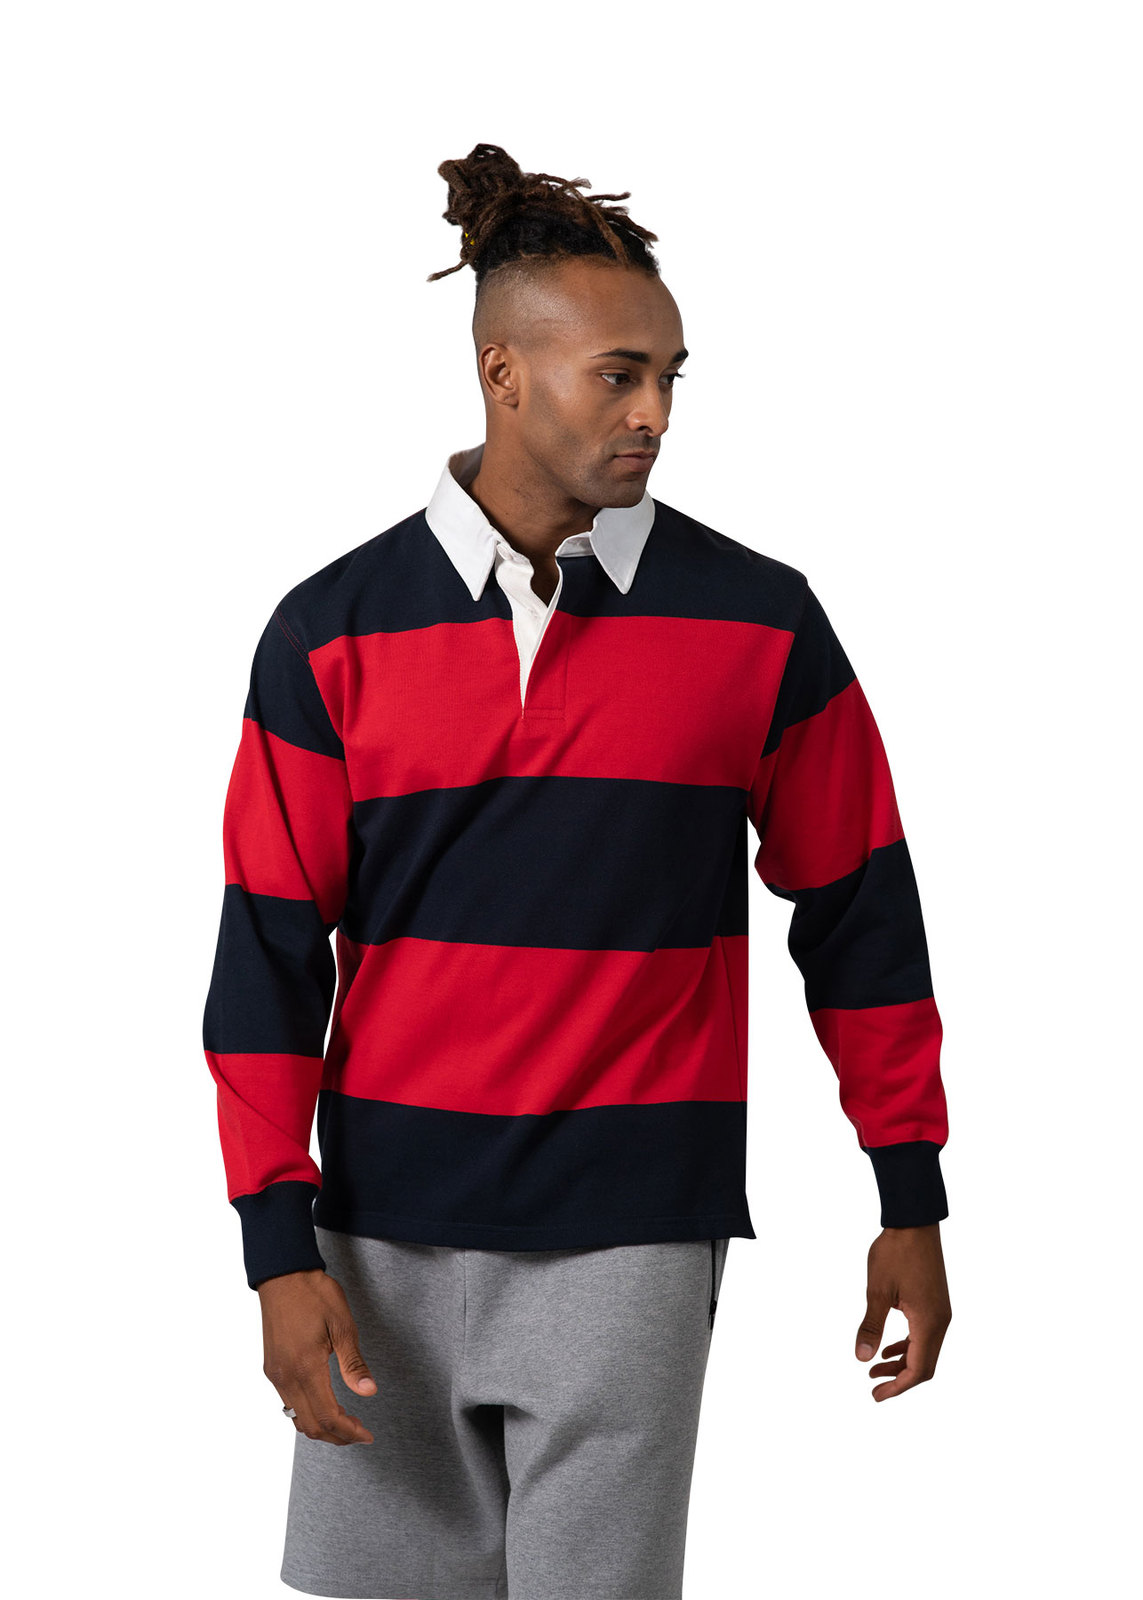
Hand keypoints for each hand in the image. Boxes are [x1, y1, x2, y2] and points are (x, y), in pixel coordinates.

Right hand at [258, 1267, 377, 1443]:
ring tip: (345, 1420)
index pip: (328, 1417)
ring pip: (296, 1417)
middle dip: (336, 1436)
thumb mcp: (342, 1325)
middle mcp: (286, 1376)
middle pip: (310, 1425)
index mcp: (305, 1368)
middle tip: (359, 1432)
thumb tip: (369, 1392)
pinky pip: (288, 1402)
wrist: (283, 1273)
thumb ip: (354, 1363)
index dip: (349, 1432)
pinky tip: (324, 1402)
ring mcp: (276, 1373)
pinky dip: (308, 1412)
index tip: (367, 1435)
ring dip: (321, 1426)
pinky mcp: (272, 1367)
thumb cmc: (314, 1294)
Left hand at [855, 1223, 951, 1401]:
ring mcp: (941, 1312)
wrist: (915, 1222)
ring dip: (901, 1363)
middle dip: (899, 1380)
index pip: (918, 1369)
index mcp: (929, 1322)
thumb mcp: (877, 1291)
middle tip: (874, 1389)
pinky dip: (907, 1346)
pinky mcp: (935, 1303)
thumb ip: (871, 1326)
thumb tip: (861, 1359)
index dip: (897, 1386)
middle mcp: (940, 1321)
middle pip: (924, 1365)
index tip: (875, 1395)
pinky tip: (888, 1348)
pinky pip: (925, 1335)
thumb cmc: (895, 1253)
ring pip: (924, 1350)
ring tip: (874, 1370)